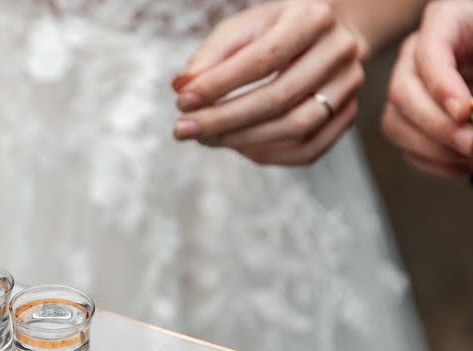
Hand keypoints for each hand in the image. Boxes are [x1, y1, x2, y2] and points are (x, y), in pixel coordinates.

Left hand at [172, 0, 364, 165]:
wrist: (321, 36)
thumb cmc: (271, 31)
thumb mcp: (240, 29)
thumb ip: (210, 56)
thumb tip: (182, 87)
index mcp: (313, 18)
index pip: (262, 59)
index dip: (218, 84)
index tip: (181, 101)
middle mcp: (340, 51)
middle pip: (278, 98)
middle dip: (223, 119)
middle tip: (183, 130)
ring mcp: (349, 87)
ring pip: (295, 128)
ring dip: (241, 140)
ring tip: (205, 138)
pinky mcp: (348, 116)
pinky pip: (307, 150)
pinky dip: (266, 153)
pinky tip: (236, 146)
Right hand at [381, 1, 472, 176]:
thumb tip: (471, 113)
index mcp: (446, 21)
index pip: (428, 51)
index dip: (442, 85)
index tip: (466, 112)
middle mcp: (417, 55)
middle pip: (402, 92)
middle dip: (437, 125)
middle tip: (471, 144)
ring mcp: (410, 88)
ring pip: (396, 123)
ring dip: (433, 148)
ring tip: (470, 157)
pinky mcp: (411, 118)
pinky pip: (406, 146)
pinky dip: (435, 162)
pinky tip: (464, 163)